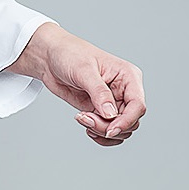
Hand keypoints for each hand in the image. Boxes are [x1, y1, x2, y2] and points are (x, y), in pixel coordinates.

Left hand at [23, 24, 145, 146]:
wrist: (50, 58)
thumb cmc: (69, 54)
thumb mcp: (84, 71)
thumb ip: (99, 92)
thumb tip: (111, 114)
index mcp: (128, 76)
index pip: (137, 105)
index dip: (126, 121)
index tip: (109, 130)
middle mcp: (124, 91)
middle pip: (130, 121)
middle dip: (108, 126)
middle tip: (85, 118)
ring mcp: (113, 102)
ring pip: (121, 129)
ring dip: (102, 131)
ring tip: (82, 118)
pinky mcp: (100, 111)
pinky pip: (109, 131)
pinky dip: (99, 135)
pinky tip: (86, 126)